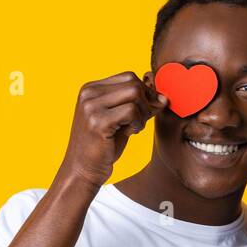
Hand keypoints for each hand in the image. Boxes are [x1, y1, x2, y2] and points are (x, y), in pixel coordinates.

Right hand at [57, 73, 166, 188]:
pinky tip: (132, 132)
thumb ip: (138, 105)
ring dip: (143, 112)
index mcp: (91, 89)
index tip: (146, 110)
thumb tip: (163, 96)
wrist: (83, 169)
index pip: (128, 76)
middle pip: (133, 83)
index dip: (145, 92)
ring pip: (134, 94)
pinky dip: (138, 122)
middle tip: (142, 120)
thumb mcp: (121, 120)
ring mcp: (91, 106)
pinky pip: (131, 111)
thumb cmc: (103, 146)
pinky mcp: (98, 121)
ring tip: (135, 127)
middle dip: (146, 102)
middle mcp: (88, 93)